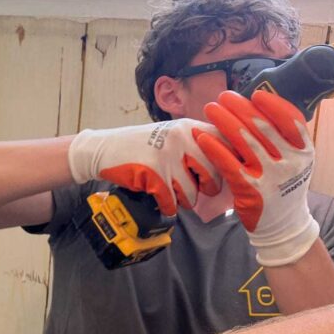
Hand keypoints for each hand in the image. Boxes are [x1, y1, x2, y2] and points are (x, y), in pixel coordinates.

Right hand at [68, 119, 221, 215]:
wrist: (103, 148)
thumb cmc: (141, 145)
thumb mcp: (172, 135)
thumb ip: (198, 144)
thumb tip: (230, 167)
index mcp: (190, 127)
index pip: (226, 145)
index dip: (230, 164)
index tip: (226, 174)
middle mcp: (182, 138)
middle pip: (214, 174)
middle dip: (207, 188)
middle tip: (197, 188)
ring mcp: (167, 156)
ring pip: (193, 193)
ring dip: (184, 200)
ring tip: (173, 192)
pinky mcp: (154, 174)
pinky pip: (172, 203)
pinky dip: (167, 206)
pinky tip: (160, 199)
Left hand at [194, 90, 318, 266]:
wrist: (283, 224)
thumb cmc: (284, 186)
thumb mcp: (294, 160)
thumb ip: (283, 137)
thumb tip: (257, 106)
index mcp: (303, 151)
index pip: (291, 120)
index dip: (273, 104)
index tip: (256, 94)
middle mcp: (290, 161)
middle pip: (263, 126)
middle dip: (240, 107)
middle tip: (223, 97)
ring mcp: (270, 176)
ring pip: (244, 140)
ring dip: (224, 120)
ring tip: (211, 109)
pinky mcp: (250, 190)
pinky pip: (228, 163)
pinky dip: (214, 147)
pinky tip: (202, 137)